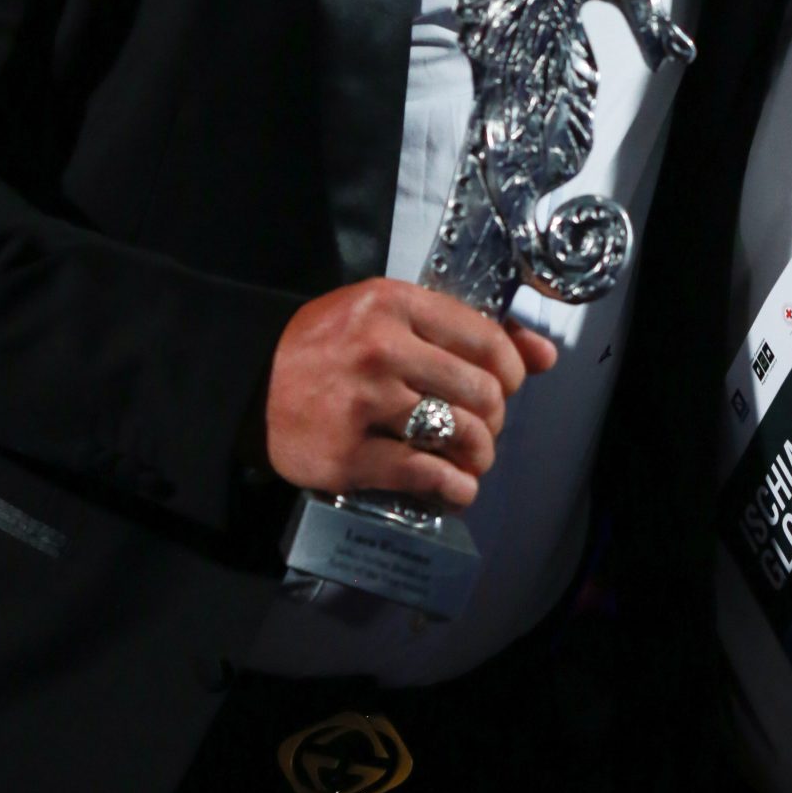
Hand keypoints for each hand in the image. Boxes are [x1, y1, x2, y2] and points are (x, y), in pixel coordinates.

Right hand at [264, 279, 555, 506]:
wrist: (246, 383)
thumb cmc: (326, 346)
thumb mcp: (388, 315)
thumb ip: (464, 329)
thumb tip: (545, 356)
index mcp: (393, 303)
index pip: (485, 339)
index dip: (511, 370)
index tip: (505, 386)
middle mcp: (381, 349)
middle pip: (480, 391)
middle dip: (495, 417)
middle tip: (484, 426)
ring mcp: (363, 403)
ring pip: (459, 433)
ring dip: (479, 454)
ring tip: (473, 458)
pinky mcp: (346, 455)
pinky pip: (425, 474)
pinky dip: (455, 487)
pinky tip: (458, 489)